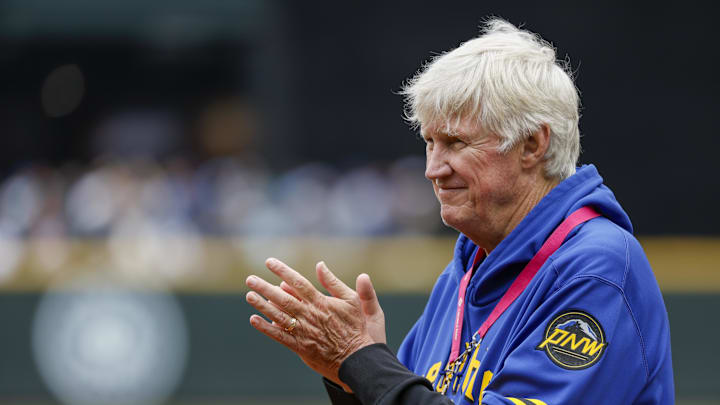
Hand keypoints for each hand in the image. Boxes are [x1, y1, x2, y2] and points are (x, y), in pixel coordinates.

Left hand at [245, 258, 385, 389]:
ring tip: (249, 295)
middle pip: (283, 298)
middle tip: (250, 279)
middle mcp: (309, 315)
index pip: (298, 282)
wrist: (358, 359)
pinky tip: (254, 319)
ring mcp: (304, 331)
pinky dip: (266, 328)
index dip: (283, 271)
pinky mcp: (300, 347)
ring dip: (262, 305)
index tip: (269, 262)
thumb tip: (320, 265)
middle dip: (265, 287)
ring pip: (278, 316)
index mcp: (321, 302)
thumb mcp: (352, 300)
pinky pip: (280, 336)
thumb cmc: (357, 328)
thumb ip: (334, 282)